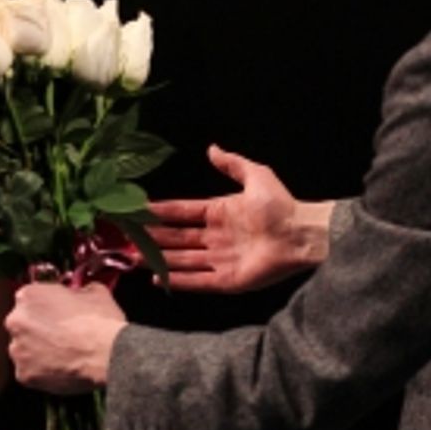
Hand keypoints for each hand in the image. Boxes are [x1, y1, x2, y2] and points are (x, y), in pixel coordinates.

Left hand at [5, 282, 125, 392]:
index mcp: (28, 296)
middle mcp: (16, 321)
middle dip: (38, 329)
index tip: (58, 313)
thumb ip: (79, 291)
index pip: (31, 299)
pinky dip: (42, 372)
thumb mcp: (94, 292)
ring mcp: (18, 350)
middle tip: (61, 336)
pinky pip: (30, 372)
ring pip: (25, 349)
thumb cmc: (100, 322)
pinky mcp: (24, 374)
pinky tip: (61, 369)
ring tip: (63, 355)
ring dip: (39, 351)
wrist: (107, 355)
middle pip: (23, 324)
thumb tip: (80, 294)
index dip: (47, 307)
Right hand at [146, 144, 334, 291]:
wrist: (302, 234)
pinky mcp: (228, 280)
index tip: (138, 210)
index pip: (183, 212)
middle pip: (178, 238)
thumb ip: (233, 164)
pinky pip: (199, 281)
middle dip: (153, 239)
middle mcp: (216, 237)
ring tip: (135, 259)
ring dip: (159, 260)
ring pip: (183, 260)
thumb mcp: (256, 176)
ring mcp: (221, 260)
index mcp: (220, 213)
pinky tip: (158, 278)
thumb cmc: (282, 205)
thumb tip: (212, 148)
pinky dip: (179, 281)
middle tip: (128, 238)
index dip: (161, 211)